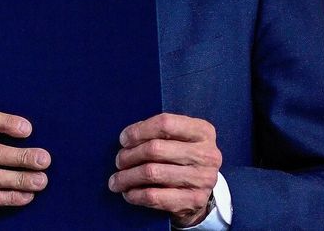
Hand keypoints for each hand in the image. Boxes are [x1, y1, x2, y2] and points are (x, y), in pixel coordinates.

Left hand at [109, 113, 221, 227]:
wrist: (201, 190)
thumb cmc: (182, 157)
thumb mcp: (179, 137)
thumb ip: (158, 132)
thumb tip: (127, 138)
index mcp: (203, 131)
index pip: (165, 124)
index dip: (139, 131)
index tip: (124, 140)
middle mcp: (207, 154)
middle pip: (155, 149)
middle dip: (129, 155)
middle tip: (119, 161)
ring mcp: (202, 179)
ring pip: (152, 173)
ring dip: (127, 177)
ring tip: (116, 180)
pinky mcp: (194, 200)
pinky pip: (155, 196)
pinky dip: (135, 195)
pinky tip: (128, 193)